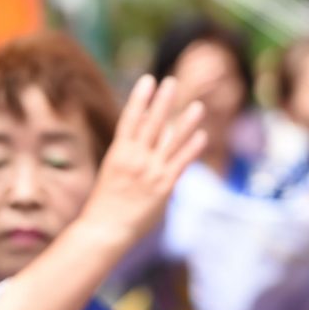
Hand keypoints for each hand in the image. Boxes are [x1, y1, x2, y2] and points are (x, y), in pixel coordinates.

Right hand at [75, 75, 206, 249]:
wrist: (106, 229)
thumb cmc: (107, 203)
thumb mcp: (113, 171)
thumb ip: (130, 153)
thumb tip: (147, 139)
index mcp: (119, 152)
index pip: (130, 118)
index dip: (140, 98)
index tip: (148, 80)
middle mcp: (135, 158)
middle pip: (152, 123)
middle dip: (163, 101)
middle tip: (172, 81)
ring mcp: (151, 171)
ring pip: (171, 140)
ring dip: (186, 122)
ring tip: (198, 106)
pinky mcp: (164, 186)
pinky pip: (181, 162)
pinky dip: (192, 148)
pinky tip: (202, 135)